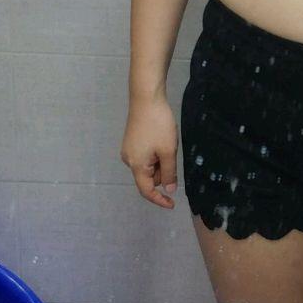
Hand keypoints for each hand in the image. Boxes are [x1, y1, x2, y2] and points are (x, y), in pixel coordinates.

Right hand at [121, 94, 178, 208]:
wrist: (146, 98)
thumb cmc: (158, 125)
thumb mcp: (168, 151)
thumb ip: (169, 173)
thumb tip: (168, 190)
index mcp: (136, 165)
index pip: (147, 191)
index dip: (159, 200)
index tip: (173, 203)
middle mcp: (129, 160)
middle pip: (148, 178)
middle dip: (163, 172)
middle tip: (172, 153)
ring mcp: (129, 150)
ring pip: (149, 166)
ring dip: (160, 162)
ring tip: (167, 143)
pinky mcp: (131, 142)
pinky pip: (146, 157)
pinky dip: (156, 155)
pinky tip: (161, 139)